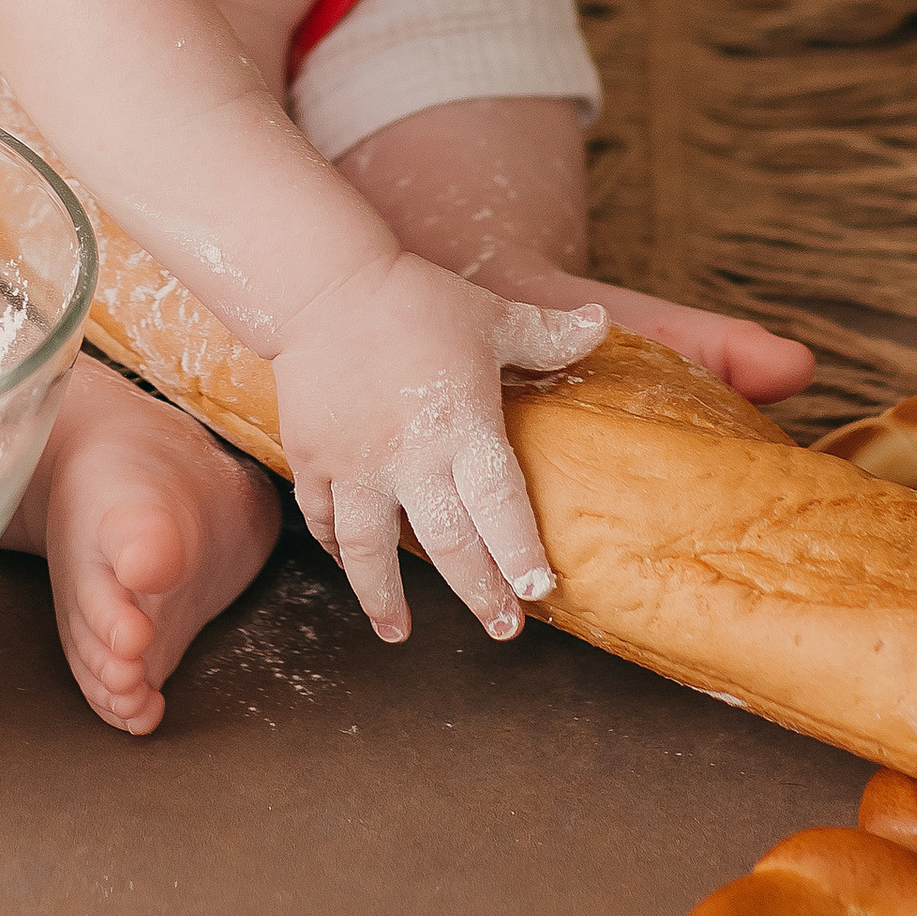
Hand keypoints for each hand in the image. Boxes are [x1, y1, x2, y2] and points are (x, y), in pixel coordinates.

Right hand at [272, 249, 605, 645]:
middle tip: (501, 629)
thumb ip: (545, 334)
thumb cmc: (416, 299)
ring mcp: (357, 462)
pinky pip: (325, 520)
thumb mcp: (489, 315)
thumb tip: (602, 323)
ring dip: (386, 597)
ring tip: (400, 633)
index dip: (519, 553)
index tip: (537, 592)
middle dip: (477, 592)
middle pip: (448, 542)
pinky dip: (339, 551)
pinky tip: (352, 570)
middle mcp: (411, 453)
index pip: (500, 503)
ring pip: (371, 550)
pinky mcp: (314, 458)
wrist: (325, 283)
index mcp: (462, 422)